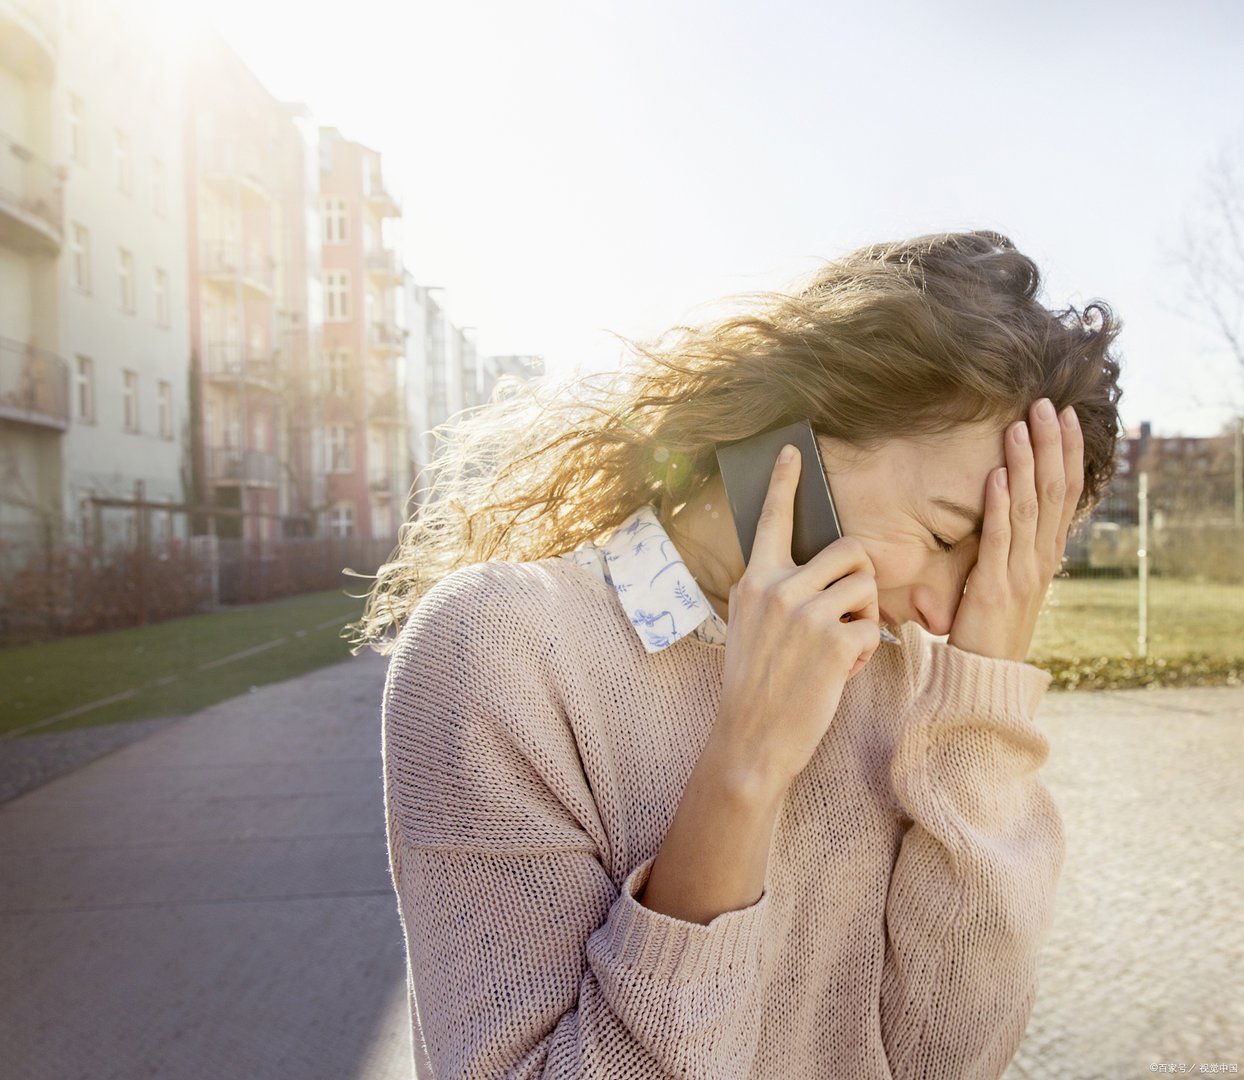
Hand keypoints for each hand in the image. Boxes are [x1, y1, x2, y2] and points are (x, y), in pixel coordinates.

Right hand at [711, 444, 882, 794]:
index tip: (792, 450)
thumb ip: (773, 589)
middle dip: (862, 579)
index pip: (770, 519)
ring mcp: (806, 613)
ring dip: (867, 616)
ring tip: (841, 647)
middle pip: (850, 550)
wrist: (751, 739)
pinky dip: (865, 654)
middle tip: (848, 612)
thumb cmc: (755, 684)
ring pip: (868, 586)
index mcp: (754, 581)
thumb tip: (811, 562)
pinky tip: (839, 674)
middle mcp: (777, 588)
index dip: (784, 482)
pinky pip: (873, 629)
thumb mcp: (748, 625)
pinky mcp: (835, 640)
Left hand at [947, 398, 1084, 661]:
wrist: (985, 678)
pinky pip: (998, 539)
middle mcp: (1041, 559)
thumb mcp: (1007, 579)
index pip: (1064, 493)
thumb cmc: (990, 627)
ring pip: (1028, 507)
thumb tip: (1006, 504)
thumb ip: (1012, 546)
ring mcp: (1020, 572)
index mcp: (1047, 554)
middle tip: (1046, 404)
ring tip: (1020, 426)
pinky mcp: (993, 587)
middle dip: (1050, 445)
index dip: (1065, 453)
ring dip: (1023, 463)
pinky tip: (994, 475)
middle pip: (1052, 491)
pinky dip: (998, 505)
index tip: (1063, 416)